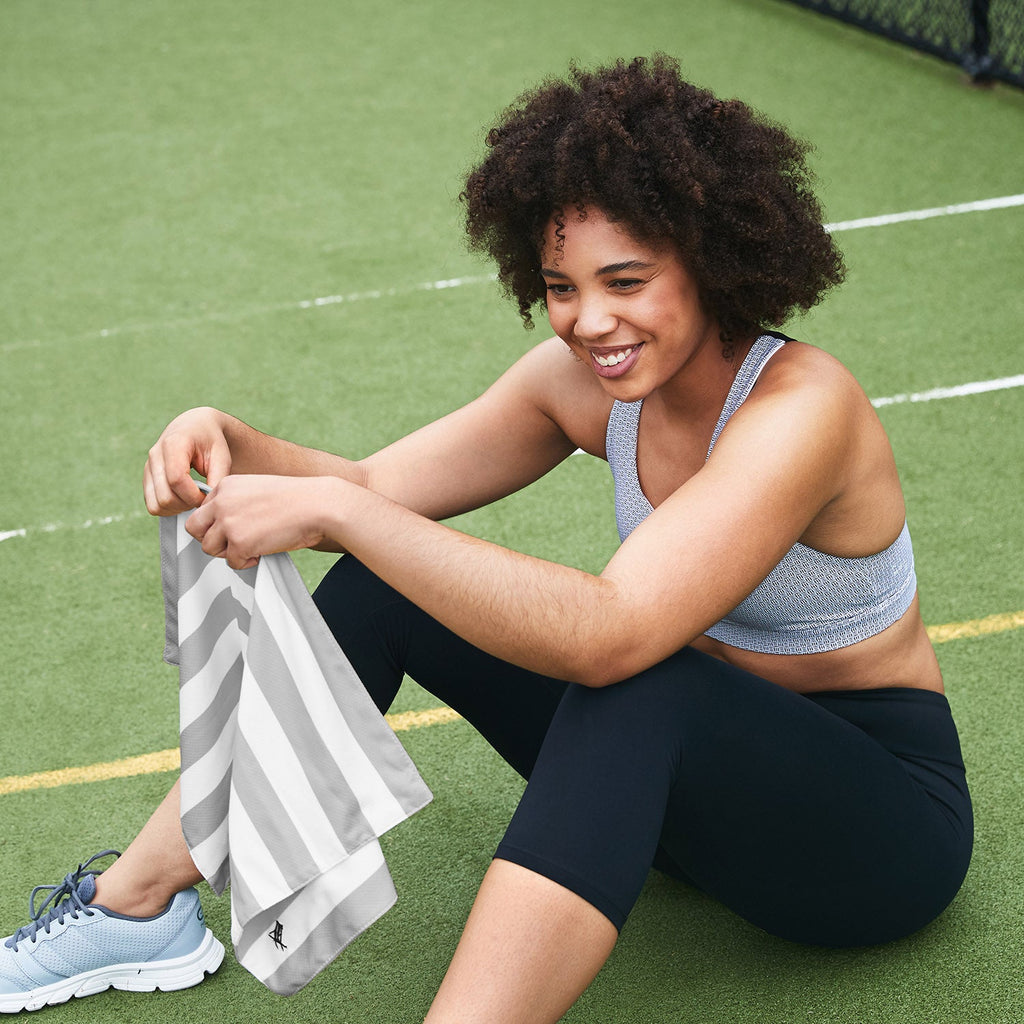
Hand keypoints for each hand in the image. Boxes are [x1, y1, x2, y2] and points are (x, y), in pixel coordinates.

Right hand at [144, 407, 232, 515]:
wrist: (196, 427)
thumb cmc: (211, 441)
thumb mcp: (221, 456)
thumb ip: (217, 478)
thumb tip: (209, 503)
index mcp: (174, 444)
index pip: (176, 479)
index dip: (194, 495)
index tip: (207, 496)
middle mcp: (155, 455)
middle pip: (165, 496)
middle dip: (187, 504)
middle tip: (202, 499)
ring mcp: (148, 467)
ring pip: (156, 505)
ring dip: (177, 509)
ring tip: (193, 499)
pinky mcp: (146, 477)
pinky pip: (152, 504)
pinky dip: (168, 509)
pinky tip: (183, 499)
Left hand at [184, 475, 338, 569]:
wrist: (318, 505)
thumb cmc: (297, 499)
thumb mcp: (258, 490)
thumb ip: (237, 503)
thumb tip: (224, 528)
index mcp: (226, 486)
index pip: (202, 510)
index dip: (216, 524)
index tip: (235, 528)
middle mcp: (221, 502)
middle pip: (194, 529)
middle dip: (211, 539)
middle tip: (233, 543)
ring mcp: (228, 523)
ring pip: (209, 548)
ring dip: (229, 552)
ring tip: (252, 547)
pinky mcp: (240, 543)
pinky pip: (232, 562)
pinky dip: (246, 562)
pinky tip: (262, 552)